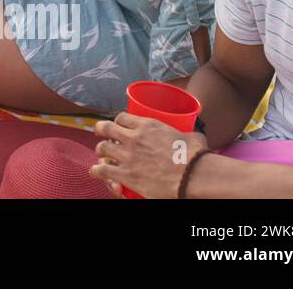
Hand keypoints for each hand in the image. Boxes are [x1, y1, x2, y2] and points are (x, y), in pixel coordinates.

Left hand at [89, 112, 207, 198]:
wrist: (193, 176)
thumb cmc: (196, 157)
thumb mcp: (192, 137)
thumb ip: (187, 134)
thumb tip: (194, 137)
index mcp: (147, 126)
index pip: (122, 117)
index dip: (118, 122)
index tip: (119, 126)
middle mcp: (133, 138)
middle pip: (106, 128)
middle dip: (101, 131)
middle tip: (102, 136)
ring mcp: (127, 156)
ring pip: (102, 148)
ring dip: (101, 152)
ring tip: (102, 155)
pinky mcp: (125, 174)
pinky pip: (102, 170)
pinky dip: (97, 170)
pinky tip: (96, 171)